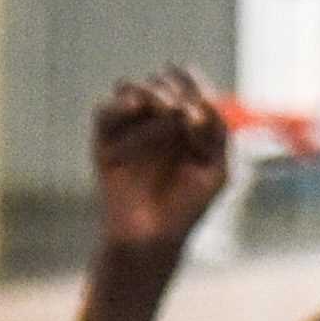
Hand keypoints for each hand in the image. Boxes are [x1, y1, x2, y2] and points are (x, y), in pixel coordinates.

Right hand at [92, 68, 234, 253]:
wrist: (152, 238)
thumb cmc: (188, 207)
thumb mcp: (216, 170)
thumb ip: (216, 133)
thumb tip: (199, 101)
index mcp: (182, 124)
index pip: (185, 85)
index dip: (193, 83)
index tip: (201, 103)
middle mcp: (152, 121)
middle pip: (158, 82)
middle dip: (174, 88)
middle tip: (182, 110)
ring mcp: (126, 130)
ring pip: (130, 88)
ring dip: (150, 91)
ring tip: (166, 107)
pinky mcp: (102, 142)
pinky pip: (105, 111)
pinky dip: (120, 104)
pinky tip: (137, 106)